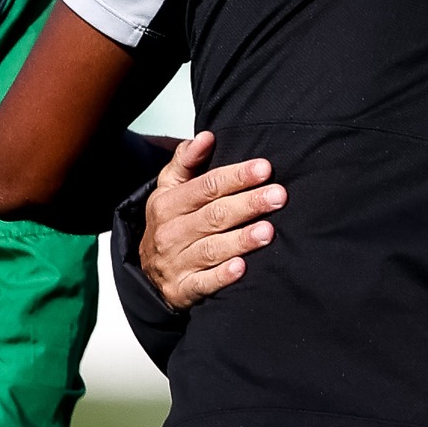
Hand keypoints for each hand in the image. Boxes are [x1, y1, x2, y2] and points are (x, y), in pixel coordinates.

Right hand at [139, 132, 284, 309]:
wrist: (149, 274)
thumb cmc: (170, 224)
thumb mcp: (169, 189)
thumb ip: (186, 161)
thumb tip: (206, 136)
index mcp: (168, 203)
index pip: (206, 186)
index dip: (236, 176)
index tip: (264, 168)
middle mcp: (171, 232)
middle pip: (214, 215)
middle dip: (248, 204)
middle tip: (278, 196)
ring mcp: (176, 262)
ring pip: (212, 248)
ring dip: (241, 239)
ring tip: (268, 231)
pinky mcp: (183, 289)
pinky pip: (204, 283)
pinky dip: (222, 276)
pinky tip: (242, 268)